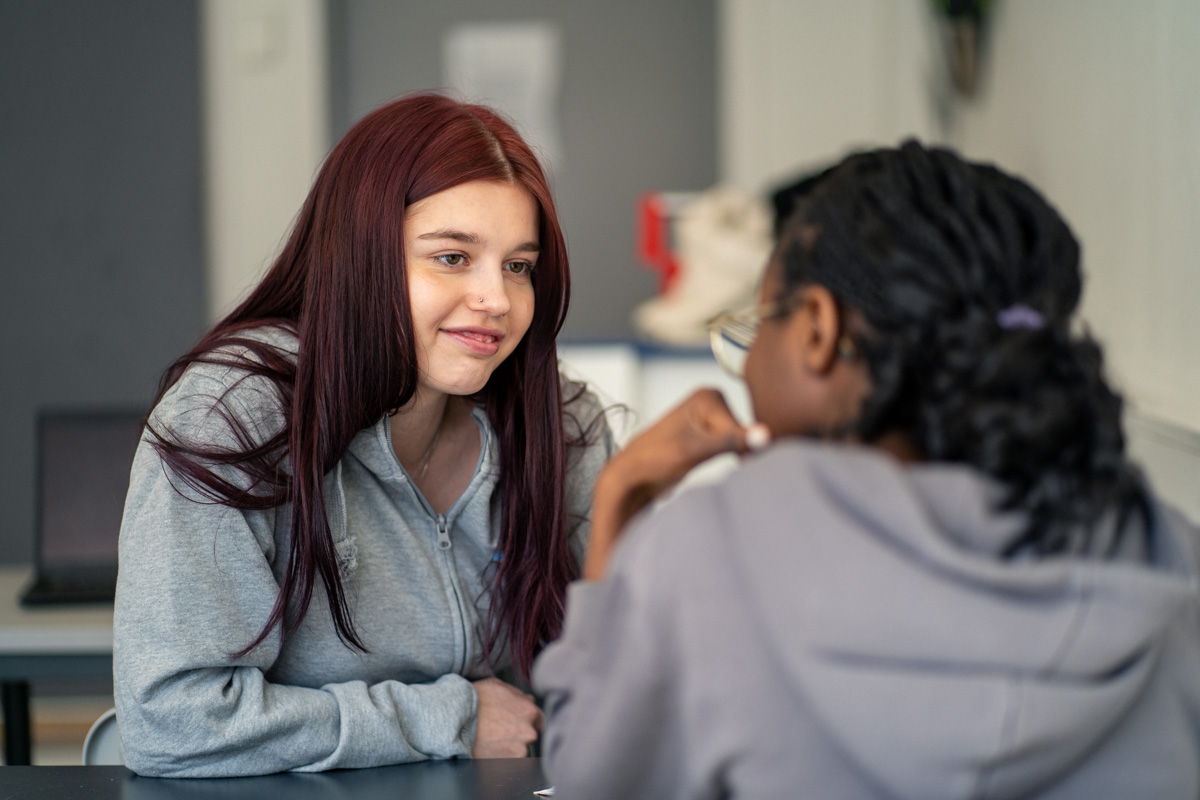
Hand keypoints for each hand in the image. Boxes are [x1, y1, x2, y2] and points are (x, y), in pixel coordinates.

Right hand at [471, 677, 542, 757]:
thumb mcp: (497, 686)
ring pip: (520, 749)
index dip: (528, 720)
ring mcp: (520, 749)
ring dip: (511, 746)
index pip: (539, 719)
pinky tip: (491, 748)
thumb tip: (529, 700)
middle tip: (501, 730)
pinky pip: (510, 761)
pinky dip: (503, 757)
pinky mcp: (508, 763)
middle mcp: (528, 731)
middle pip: (530, 735)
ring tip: (493, 739)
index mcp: (529, 710)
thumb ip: (518, 694)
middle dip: (519, 733)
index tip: (517, 722)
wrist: (454, 720)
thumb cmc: (473, 701)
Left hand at [584, 389, 768, 579]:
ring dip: (736, 459)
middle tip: (715, 467)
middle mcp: (710, 401)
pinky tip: (715, 467)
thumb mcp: (696, 450)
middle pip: (744, 434)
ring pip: (740, 443)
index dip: (743, 451)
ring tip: (707, 465)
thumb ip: (732, 441)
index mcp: (707, 396)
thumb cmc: (655, 460)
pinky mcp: (707, 435)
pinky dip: (732, 460)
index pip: (744, 428)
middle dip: (739, 454)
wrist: (631, 477)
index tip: (735, 467)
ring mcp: (709, 418)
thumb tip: (764, 436)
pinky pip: (733, 448)